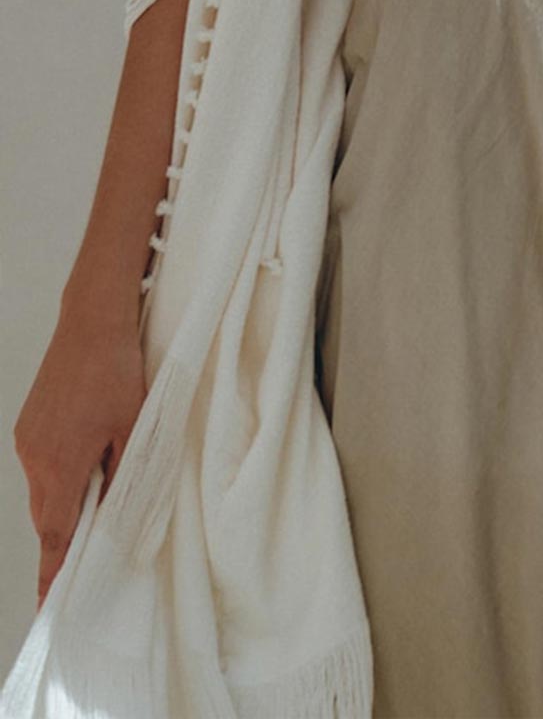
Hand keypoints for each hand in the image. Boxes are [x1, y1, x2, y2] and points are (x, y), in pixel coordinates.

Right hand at [12, 308, 146, 607]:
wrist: (91, 321)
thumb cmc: (118, 370)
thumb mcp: (133, 427)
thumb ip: (124, 474)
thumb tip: (116, 511)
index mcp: (62, 465)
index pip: (54, 534)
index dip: (52, 571)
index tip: (47, 603)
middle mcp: (35, 457)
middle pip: (47, 515)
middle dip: (64, 535)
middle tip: (83, 554)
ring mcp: (26, 440)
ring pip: (43, 490)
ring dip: (64, 500)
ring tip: (94, 493)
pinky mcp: (27, 425)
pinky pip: (39, 465)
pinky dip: (58, 474)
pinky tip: (82, 459)